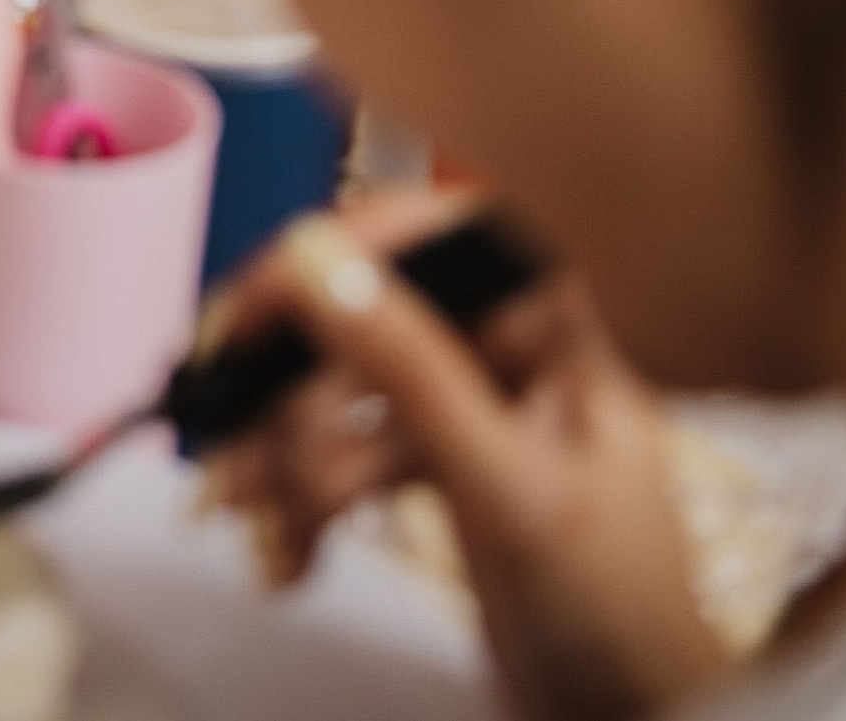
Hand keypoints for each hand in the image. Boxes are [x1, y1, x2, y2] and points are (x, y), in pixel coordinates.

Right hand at [202, 197, 725, 720]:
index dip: (328, 257)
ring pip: (346, 387)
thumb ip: (414, 371)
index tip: (250, 314)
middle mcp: (511, 340)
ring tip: (259, 526)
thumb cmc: (616, 614)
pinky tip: (291, 555)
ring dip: (287, 457)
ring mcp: (476, 402)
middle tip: (229, 451)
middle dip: (288, 391)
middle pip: (367, 313)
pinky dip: (311, 500)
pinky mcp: (446, 461)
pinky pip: (352, 449)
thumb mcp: (508, 489)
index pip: (423, 231)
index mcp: (552, 317)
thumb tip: (314, 256)